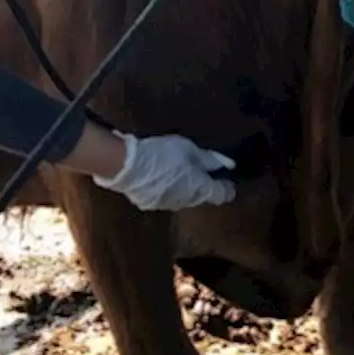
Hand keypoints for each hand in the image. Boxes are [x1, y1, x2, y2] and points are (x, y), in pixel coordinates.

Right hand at [92, 131, 236, 210]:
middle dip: (203, 184)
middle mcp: (187, 202)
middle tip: (199, 168)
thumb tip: (227, 164)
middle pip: (202, 196)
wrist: (126, 166)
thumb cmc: (161, 153)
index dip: (227, 186)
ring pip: (183, 198)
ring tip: (177, 170)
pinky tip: (158, 175)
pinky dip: (166, 188)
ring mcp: (167, 205)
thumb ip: (207, 159)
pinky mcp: (150, 204)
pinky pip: (165, 197)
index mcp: (199, 188)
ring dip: (184, 187)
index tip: (227, 178)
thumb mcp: (187, 149)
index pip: (222, 194)